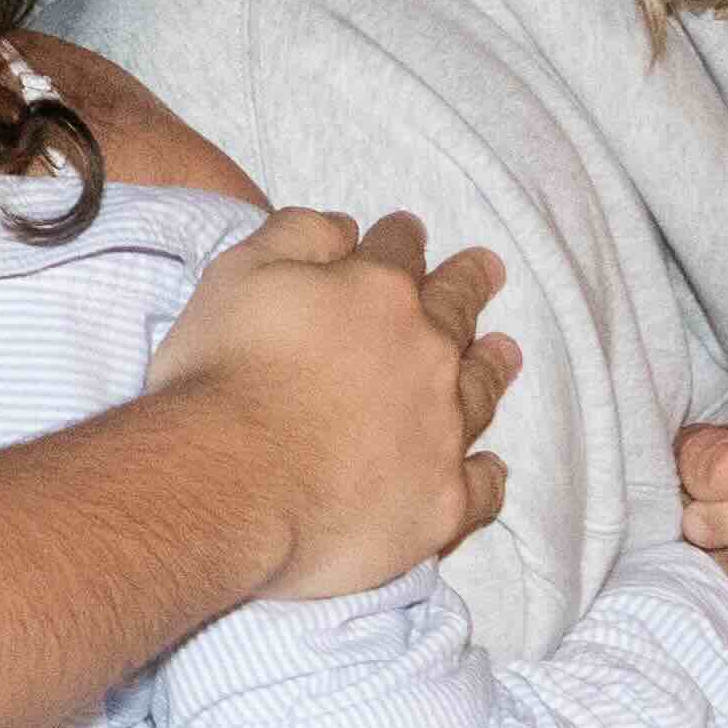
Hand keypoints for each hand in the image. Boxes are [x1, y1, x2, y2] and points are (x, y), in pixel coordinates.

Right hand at [146, 207, 513, 598]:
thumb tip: (345, 226)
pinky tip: (488, 467)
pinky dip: (486, 473)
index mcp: (377, 293)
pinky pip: (481, 486)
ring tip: (504, 352)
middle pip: (455, 309)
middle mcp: (426, 354)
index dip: (399, 238)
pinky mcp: (443, 502)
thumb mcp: (237, 274)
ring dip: (490, 366)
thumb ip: (294, 235)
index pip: (396, 251)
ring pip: (480, 389)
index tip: (406, 231)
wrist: (233, 486)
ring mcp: (442, 431)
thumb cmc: (222, 376)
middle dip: (468, 283)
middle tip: (486, 269)